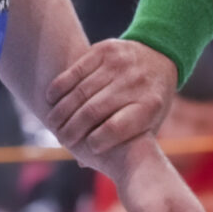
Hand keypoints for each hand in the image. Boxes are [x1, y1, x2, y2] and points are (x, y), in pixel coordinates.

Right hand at [47, 38, 179, 156]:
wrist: (161, 53)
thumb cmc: (151, 98)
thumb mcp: (149, 121)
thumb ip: (120, 141)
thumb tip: (82, 162)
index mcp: (149, 106)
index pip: (116, 127)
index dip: (96, 142)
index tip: (86, 150)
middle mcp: (135, 83)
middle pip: (93, 111)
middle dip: (72, 129)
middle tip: (61, 139)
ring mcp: (120, 64)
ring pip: (80, 91)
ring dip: (61, 111)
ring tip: (53, 123)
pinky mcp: (106, 49)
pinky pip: (75, 70)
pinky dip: (60, 86)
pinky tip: (51, 98)